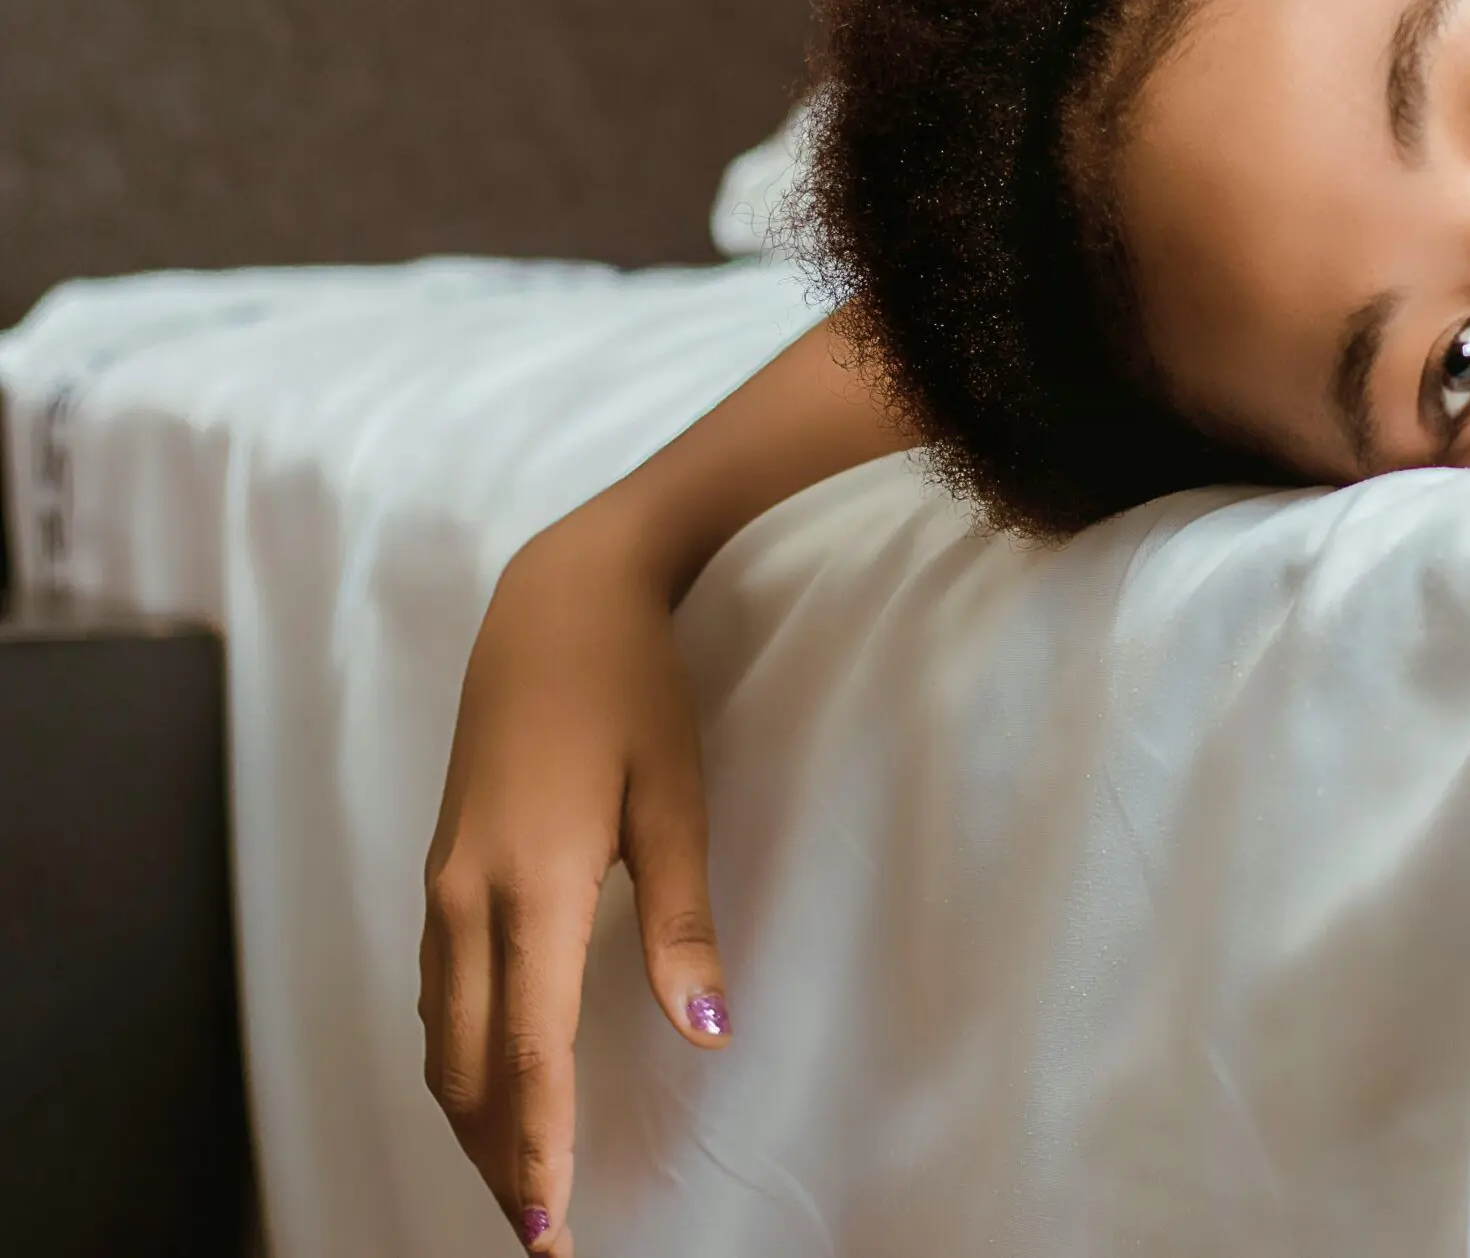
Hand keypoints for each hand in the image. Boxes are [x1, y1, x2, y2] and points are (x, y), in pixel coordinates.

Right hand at [421, 522, 730, 1254]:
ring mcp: (443, 881)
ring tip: (515, 1176)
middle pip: (468, 1067)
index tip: (551, 1230)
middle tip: (539, 1232)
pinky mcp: (443, 864)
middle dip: (497, 1157)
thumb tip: (707, 1029)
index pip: (529, 1056)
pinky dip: (459, 1054)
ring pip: (442, 1035)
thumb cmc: (632, 690)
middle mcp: (466, 897)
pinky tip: (489, 1077)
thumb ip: (682, 921)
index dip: (539, 1150)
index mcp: (529, 888)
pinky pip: (438, 989)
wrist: (557, 599)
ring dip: (473, 1115)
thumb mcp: (676, 800)